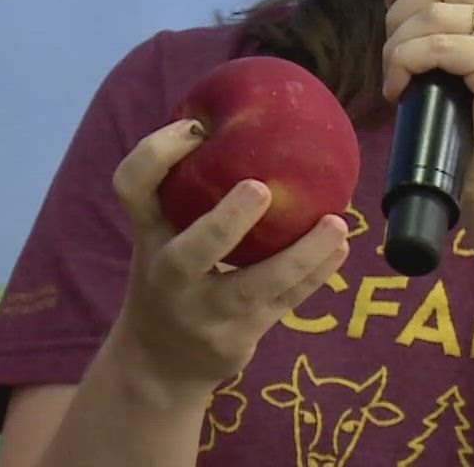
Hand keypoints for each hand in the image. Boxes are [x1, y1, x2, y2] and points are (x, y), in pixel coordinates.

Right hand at [107, 120, 349, 394]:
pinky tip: (341, 247)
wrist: (160, 361)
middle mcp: (168, 275)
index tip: (195, 128)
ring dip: (300, 255)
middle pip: (189, 253)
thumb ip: (193, 186)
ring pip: (254, 287)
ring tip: (336, 223)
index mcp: (148, 234)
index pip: (132, 187)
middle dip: (225, 223)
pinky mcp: (238, 337)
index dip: (156, 154)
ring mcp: (203, 313)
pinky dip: (316, 275)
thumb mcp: (166, 231)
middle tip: (261, 188)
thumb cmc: (174, 271)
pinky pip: (284, 304)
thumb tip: (254, 112)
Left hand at [379, 0, 473, 201]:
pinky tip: (399, 88)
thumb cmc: (471, 116)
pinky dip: (403, 63)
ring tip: (395, 74)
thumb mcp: (446, 47)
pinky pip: (437, 46)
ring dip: (397, 42)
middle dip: (401, 10)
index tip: (408, 7)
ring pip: (435, 10)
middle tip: (395, 51)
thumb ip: (422, 0)